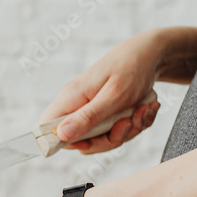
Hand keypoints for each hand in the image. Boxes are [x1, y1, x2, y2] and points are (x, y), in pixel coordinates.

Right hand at [39, 29, 163, 154]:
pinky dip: (137, 123)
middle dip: (110, 140)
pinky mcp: (108, 114)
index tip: (90, 141)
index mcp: (71, 98)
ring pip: (104, 140)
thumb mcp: (113, 96)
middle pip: (81, 143)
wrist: (151, 54)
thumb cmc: (131, 68)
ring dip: (129, 130)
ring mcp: (94, 111)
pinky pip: (119, 132)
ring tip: (142, 109)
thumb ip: (88, 117)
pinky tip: (146, 107)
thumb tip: (60, 135)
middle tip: (128, 122)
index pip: (45, 128)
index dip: (62, 143)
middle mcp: (78, 106)